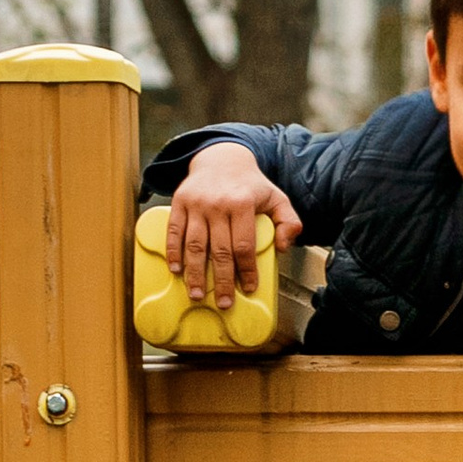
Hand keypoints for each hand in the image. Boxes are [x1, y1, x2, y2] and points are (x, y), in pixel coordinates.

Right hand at [164, 141, 303, 312]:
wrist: (221, 158)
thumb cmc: (250, 185)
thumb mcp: (277, 198)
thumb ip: (289, 222)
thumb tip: (282, 247)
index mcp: (242, 204)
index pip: (244, 245)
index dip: (247, 270)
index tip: (249, 288)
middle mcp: (217, 204)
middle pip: (219, 250)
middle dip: (222, 280)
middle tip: (223, 303)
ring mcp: (196, 203)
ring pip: (195, 244)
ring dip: (195, 272)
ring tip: (197, 294)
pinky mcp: (179, 202)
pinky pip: (174, 230)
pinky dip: (173, 251)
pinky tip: (176, 270)